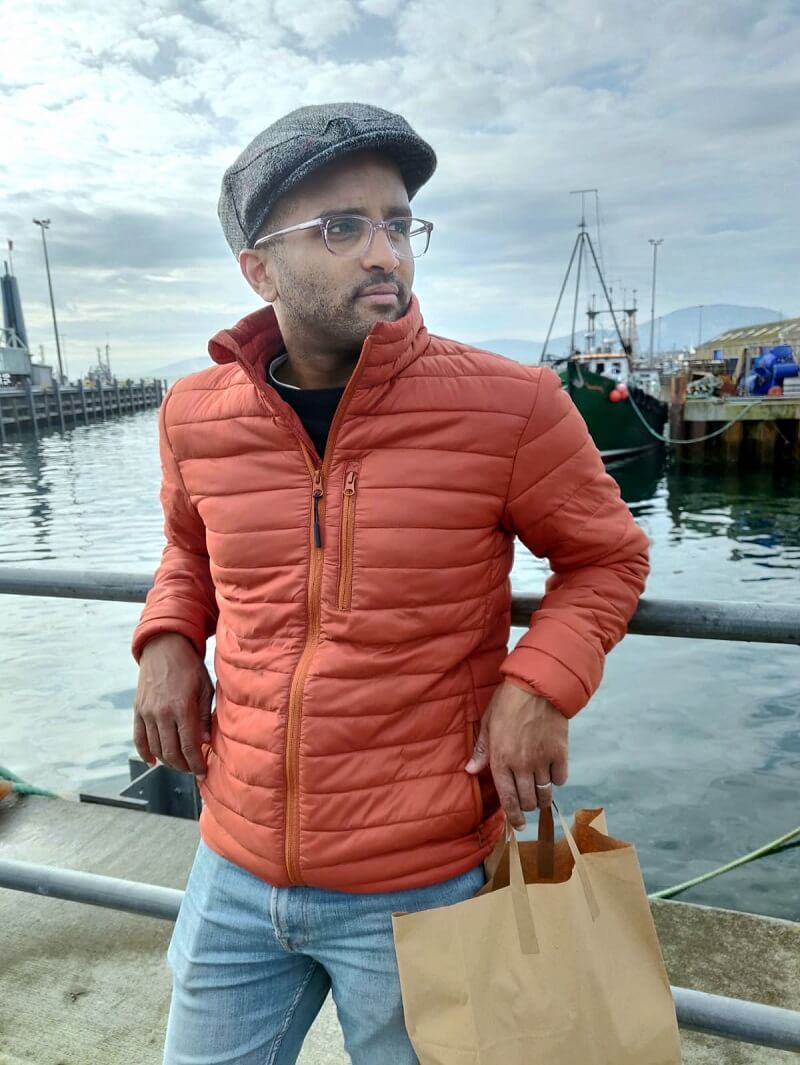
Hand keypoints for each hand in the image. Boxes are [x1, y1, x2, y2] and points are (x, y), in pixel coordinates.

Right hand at [133, 633, 213, 778]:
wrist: (164, 648)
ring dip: (167, 761)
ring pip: (155, 749)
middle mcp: (162, 713)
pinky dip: (145, 753)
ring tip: (180, 763)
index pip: (189, 746)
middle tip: (193, 769)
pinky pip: (139, 738)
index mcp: (182, 708)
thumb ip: (204, 716)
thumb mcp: (205, 688)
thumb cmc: (189, 666)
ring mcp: (147, 713)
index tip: (203, 772)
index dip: (197, 763)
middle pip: (171, 752)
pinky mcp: (138, 710)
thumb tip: (204, 741)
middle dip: (183, 766)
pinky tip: (153, 761)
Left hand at [465, 682, 567, 828]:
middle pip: (528, 800)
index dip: (513, 816)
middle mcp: (521, 765)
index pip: (507, 798)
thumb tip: (470, 770)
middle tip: (527, 805)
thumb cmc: (508, 701)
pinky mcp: (560, 753)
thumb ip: (482, 750)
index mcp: (500, 759)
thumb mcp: (488, 723)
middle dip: (527, 808)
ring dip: (542, 798)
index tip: (517, 825)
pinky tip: (552, 774)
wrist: (538, 685)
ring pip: (545, 793)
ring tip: (539, 795)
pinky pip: (560, 778)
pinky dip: (556, 780)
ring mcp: (542, 760)